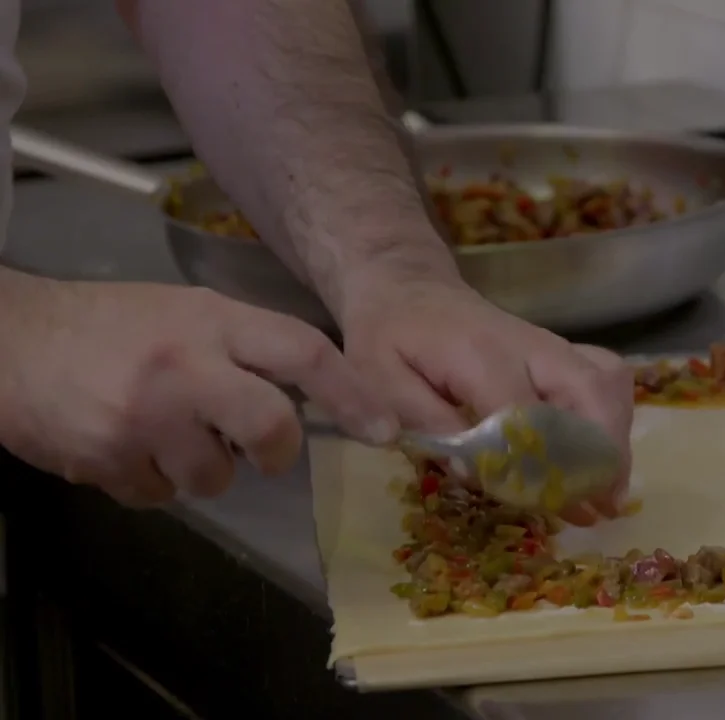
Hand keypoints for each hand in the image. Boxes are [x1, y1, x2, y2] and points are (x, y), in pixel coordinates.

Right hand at [0, 278, 396, 506]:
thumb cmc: (109, 326)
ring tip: (167, 434)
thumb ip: (242, 346)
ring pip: (216, 477)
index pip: (303, 352)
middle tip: (265, 451)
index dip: (353, 394)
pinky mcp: (108, 459)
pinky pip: (161, 495)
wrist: (11, 341)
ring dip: (203, 469)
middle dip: (277, 451)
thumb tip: (308, 396)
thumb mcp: (184, 312)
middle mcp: (184, 366)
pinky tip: (128, 446)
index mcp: (211, 321)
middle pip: (271, 428)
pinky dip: (153, 481)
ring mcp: (145, 417)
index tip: (384, 428)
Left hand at [339, 276, 633, 526]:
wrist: (407, 287)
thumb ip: (421, 421)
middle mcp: (529, 346)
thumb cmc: (389, 337)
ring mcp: (551, 346)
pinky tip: (604, 455)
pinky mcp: (562, 351)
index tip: (542, 504)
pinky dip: (615, 418)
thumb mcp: (379, 377)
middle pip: (589, 392)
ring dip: (615, 438)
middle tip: (601, 505)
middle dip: (602, 452)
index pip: (526, 416)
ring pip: (608, 383)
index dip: (538, 465)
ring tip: (608, 490)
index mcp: (480, 355)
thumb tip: (471, 470)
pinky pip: (607, 377)